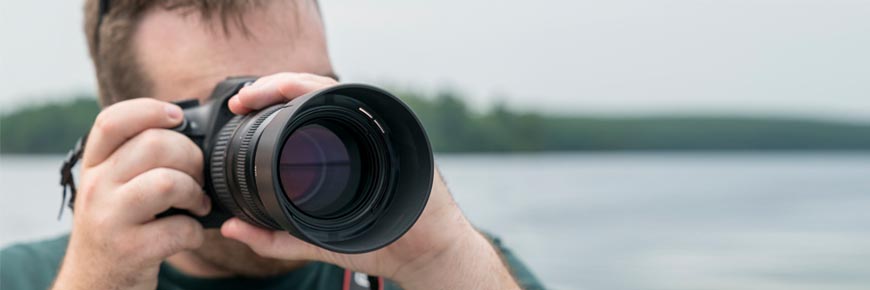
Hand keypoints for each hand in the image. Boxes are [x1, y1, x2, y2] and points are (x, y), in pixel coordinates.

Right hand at [52, 99, 210, 289]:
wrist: (96, 284)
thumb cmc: (120, 229)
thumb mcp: (115, 189)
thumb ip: (138, 159)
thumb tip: (190, 129)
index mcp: (94, 167)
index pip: (111, 121)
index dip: (149, 109)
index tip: (177, 117)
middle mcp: (95, 188)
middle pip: (154, 144)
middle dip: (193, 157)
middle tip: (199, 177)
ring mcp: (109, 219)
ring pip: (168, 182)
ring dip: (196, 192)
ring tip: (197, 204)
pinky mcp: (128, 249)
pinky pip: (180, 228)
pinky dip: (196, 233)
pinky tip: (189, 235)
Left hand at [220, 72, 519, 289]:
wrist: (425, 254)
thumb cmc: (379, 243)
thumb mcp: (314, 240)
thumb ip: (275, 237)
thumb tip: (231, 228)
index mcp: (338, 152)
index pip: (299, 114)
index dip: (268, 103)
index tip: (239, 106)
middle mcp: (356, 135)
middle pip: (311, 94)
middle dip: (273, 87)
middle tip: (244, 97)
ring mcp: (377, 130)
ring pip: (332, 90)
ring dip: (295, 83)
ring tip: (264, 90)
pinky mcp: (394, 133)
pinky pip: (361, 102)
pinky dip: (328, 93)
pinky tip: (302, 94)